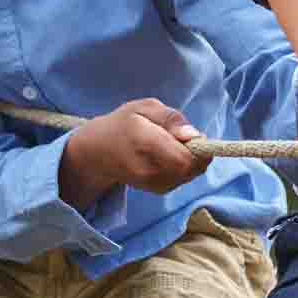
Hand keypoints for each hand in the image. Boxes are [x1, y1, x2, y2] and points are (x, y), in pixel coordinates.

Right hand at [63, 97, 207, 201]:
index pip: (184, 158)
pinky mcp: (156, 190)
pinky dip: (183, 168)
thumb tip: (194, 135)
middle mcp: (147, 168)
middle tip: (184, 139)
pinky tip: (169, 157)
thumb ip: (171, 118)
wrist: (98, 152)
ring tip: (172, 146)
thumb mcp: (145, 107)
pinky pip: (183, 179)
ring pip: (189, 174)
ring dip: (190, 160)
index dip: (199, 148)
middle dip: (197, 154)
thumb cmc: (124, 124)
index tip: (195, 135)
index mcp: (144, 141)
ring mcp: (151, 183)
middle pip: (190, 169)